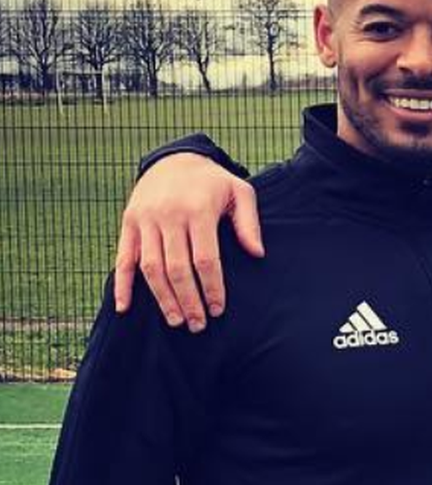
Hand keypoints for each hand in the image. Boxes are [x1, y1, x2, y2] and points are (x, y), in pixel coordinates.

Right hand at [112, 153, 263, 330]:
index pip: (205, 259)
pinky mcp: (128, 225)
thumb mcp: (239, 192)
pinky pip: (122, 259)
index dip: (212, 287)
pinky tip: (124, 308)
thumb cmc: (213, 182)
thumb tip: (257, 253)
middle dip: (188, 300)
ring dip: (162, 298)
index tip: (218, 309)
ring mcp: (144, 221)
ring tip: (176, 320)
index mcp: (197, 210)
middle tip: (198, 325)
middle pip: (177, 268)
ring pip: (150, 268)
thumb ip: (249, 223)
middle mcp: (168, 216)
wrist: (174, 159)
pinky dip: (121, 285)